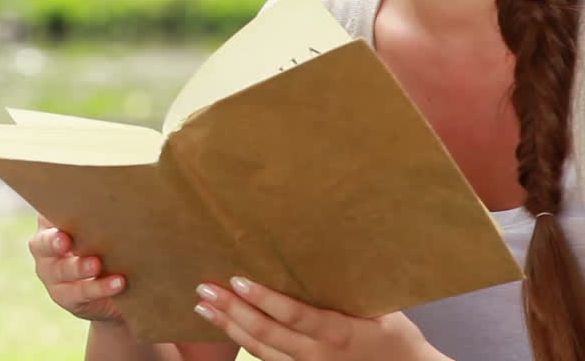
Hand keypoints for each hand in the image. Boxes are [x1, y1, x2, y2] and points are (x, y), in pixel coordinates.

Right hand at [28, 215, 127, 322]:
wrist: (110, 285)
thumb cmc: (102, 243)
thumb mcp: (97, 228)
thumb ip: (96, 217)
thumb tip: (114, 196)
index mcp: (49, 225)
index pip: (45, 217)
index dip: (50, 218)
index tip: (63, 224)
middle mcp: (44, 249)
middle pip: (43, 245)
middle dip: (55, 243)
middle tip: (66, 240)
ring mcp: (51, 275)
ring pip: (61, 271)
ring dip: (80, 268)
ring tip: (97, 264)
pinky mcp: (64, 296)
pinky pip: (79, 293)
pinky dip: (99, 288)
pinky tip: (117, 283)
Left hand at [193, 277, 445, 360]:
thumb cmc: (394, 334)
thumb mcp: (376, 306)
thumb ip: (342, 286)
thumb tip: (316, 246)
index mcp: (338, 333)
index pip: (294, 316)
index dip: (264, 300)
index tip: (238, 281)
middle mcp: (318, 355)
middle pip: (266, 334)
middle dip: (232, 311)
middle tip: (204, 289)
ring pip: (259, 349)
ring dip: (228, 326)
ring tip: (202, 306)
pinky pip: (265, 358)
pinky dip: (241, 340)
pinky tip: (224, 325)